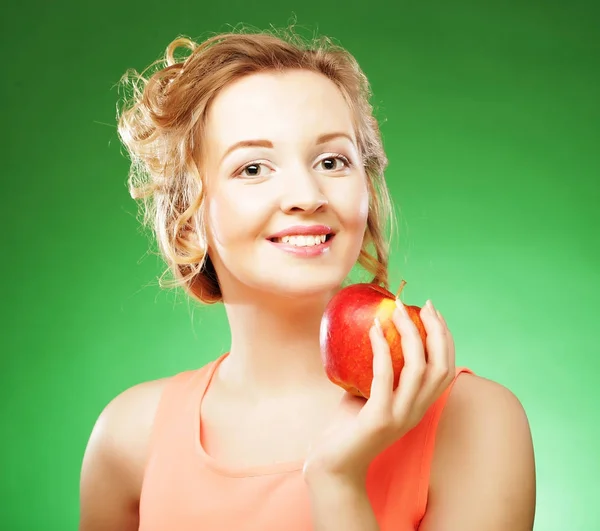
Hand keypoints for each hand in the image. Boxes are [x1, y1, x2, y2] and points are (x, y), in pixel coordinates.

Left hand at [304, 299, 455, 484]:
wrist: (332, 466)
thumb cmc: (348, 428)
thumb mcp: (369, 394)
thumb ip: (377, 371)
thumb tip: (371, 334)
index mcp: (419, 405)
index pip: (445, 367)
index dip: (444, 337)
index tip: (431, 310)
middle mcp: (417, 411)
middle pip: (441, 365)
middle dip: (435, 330)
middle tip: (419, 304)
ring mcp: (401, 416)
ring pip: (419, 368)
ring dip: (410, 334)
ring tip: (396, 310)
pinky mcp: (380, 418)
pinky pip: (385, 377)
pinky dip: (382, 349)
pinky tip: (373, 329)